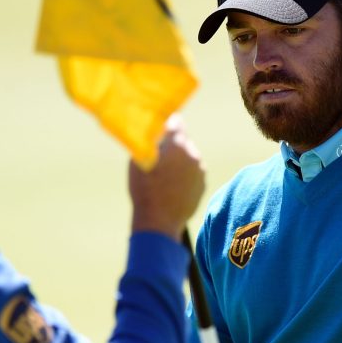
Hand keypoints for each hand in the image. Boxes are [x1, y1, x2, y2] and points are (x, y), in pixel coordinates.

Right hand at [129, 115, 204, 240]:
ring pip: (188, 157)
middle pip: (182, 140)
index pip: (176, 121)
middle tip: (158, 158)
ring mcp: (200, 169)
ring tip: (164, 177)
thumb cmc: (144, 189)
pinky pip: (193, 172)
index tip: (160, 127)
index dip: (167, 123)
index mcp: (177, 144)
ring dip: (179, 161)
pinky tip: (172, 187)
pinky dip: (184, 175)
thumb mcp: (139, 160)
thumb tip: (155, 127)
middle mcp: (192, 153)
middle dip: (171, 146)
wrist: (159, 221)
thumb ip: (149, 140)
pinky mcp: (203, 184)